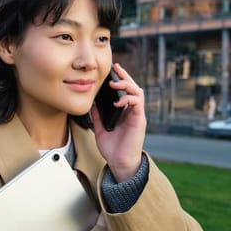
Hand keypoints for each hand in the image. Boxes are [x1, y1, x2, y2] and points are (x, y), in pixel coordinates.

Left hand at [90, 63, 145, 181]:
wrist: (119, 163)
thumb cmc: (112, 148)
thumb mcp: (100, 128)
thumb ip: (98, 116)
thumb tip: (92, 103)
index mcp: (124, 111)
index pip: (124, 90)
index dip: (120, 79)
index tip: (112, 69)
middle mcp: (132, 111)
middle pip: (133, 87)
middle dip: (125, 76)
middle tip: (116, 67)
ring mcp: (137, 115)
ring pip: (138, 92)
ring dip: (127, 84)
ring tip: (114, 83)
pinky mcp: (139, 121)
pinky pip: (137, 104)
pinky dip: (128, 99)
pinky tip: (118, 101)